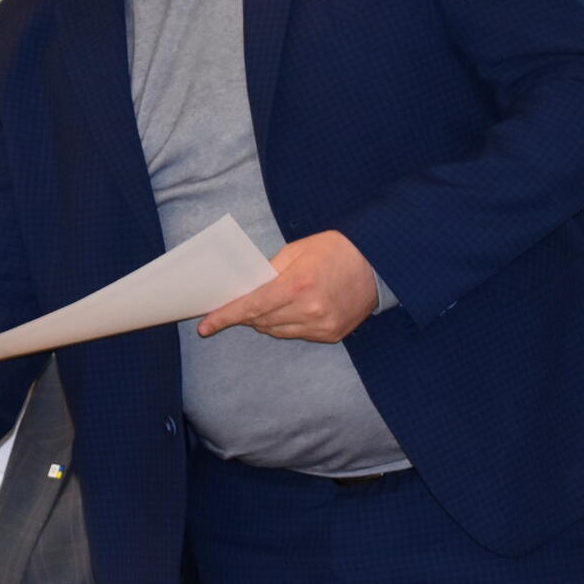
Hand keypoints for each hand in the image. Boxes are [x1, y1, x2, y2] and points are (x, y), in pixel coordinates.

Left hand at [197, 230, 377, 343]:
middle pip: (261, 321)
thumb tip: (246, 290)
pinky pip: (296, 335)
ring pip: (277, 331)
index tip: (205, 326)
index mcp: (297, 285)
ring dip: (265, 321)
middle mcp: (308, 310)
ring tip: (269, 304)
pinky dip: (287, 325)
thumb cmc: (336, 249)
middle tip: (239, 304)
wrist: (378, 262)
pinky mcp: (331, 335)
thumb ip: (269, 271)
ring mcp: (321, 326)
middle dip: (245, 314)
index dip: (225, 317)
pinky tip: (292, 310)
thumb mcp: (297, 250)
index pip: (250, 307)